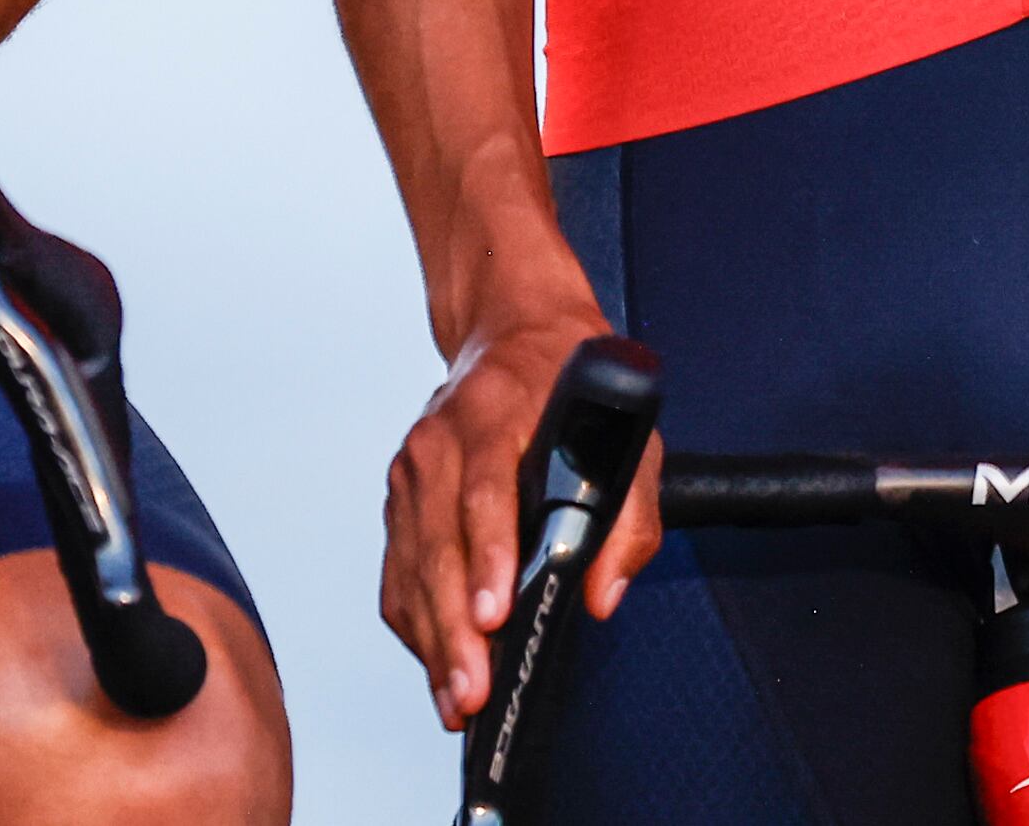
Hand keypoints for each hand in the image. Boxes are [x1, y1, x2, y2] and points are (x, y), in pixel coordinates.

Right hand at [381, 296, 662, 729]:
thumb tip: (604, 593)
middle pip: (440, 542)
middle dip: (455, 625)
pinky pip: (398, 571)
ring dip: (432, 639)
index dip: (489, 555)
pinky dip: (415, 623)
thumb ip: (630, 514)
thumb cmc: (573, 386)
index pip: (487, 488)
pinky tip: (439, 663)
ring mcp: (413, 467)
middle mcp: (442, 438)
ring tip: (457, 698)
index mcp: (498, 410)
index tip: (493, 613)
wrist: (513, 330)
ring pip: (412, 566)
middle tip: (472, 689)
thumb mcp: (630, 432)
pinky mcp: (399, 496)